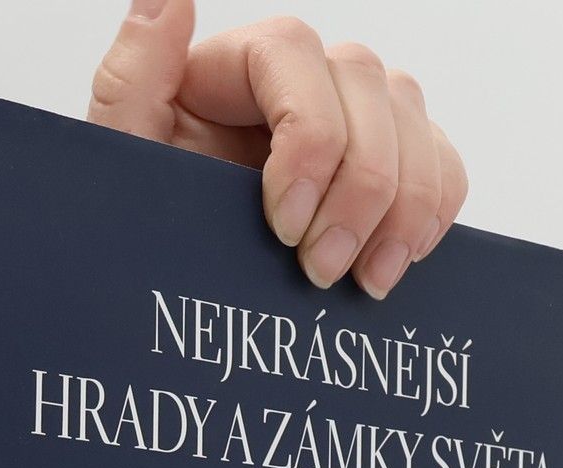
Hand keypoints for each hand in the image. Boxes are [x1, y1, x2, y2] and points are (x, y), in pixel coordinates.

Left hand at [87, 0, 467, 299]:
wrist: (178, 320)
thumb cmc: (141, 242)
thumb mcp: (121, 170)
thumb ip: (132, 78)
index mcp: (232, 72)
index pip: (293, 52)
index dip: (308, 137)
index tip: (285, 226)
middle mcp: (298, 87)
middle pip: (367, 83)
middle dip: (360, 188)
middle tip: (321, 272)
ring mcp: (350, 127)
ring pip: (413, 122)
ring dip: (404, 208)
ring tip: (365, 282)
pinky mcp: (386, 175)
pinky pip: (441, 167)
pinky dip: (432, 214)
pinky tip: (394, 265)